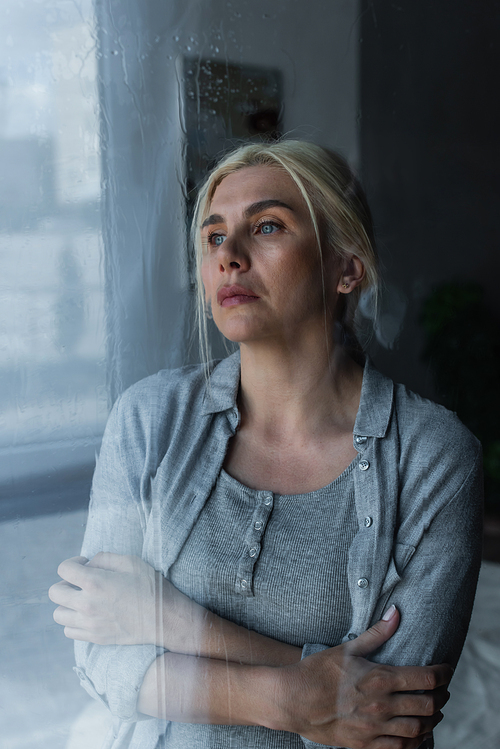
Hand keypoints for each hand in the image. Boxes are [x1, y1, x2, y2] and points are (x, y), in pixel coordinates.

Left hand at [49, 553, 162, 644]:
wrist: (164, 619)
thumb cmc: (150, 587)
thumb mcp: (131, 561)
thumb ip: (104, 558)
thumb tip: (89, 564)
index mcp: (95, 582)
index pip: (64, 569)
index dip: (72, 563)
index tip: (83, 565)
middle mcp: (87, 604)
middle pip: (55, 592)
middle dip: (65, 583)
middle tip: (80, 583)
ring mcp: (89, 624)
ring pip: (58, 614)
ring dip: (66, 604)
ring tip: (82, 599)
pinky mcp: (95, 637)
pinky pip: (69, 631)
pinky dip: (73, 621)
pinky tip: (87, 614)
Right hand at [276, 606, 451, 748]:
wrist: (293, 700)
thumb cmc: (318, 671)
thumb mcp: (348, 648)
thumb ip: (376, 633)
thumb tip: (396, 613)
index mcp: (380, 678)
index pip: (426, 678)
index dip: (443, 674)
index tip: (446, 670)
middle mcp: (382, 705)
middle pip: (428, 705)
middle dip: (441, 697)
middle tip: (443, 691)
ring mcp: (375, 728)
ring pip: (418, 730)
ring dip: (432, 721)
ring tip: (433, 712)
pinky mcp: (365, 745)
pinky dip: (415, 743)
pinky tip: (416, 735)